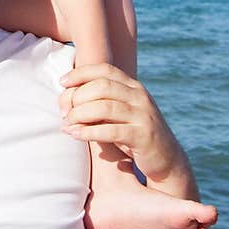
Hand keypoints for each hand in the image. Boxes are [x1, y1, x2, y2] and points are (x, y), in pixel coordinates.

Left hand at [59, 62, 187, 186]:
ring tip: (67, 124)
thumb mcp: (119, 113)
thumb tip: (66, 98)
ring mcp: (143, 116)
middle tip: (64, 112)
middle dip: (77, 97)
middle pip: (101, 86)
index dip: (81, 73)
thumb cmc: (133, 134)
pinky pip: (110, 131)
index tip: (62, 82)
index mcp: (133, 87)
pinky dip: (88, 132)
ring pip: (104, 107)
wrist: (166, 159)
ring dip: (79, 115)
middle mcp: (140, 97)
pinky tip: (75, 135)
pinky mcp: (143, 137)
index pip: (105, 70)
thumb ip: (100, 102)